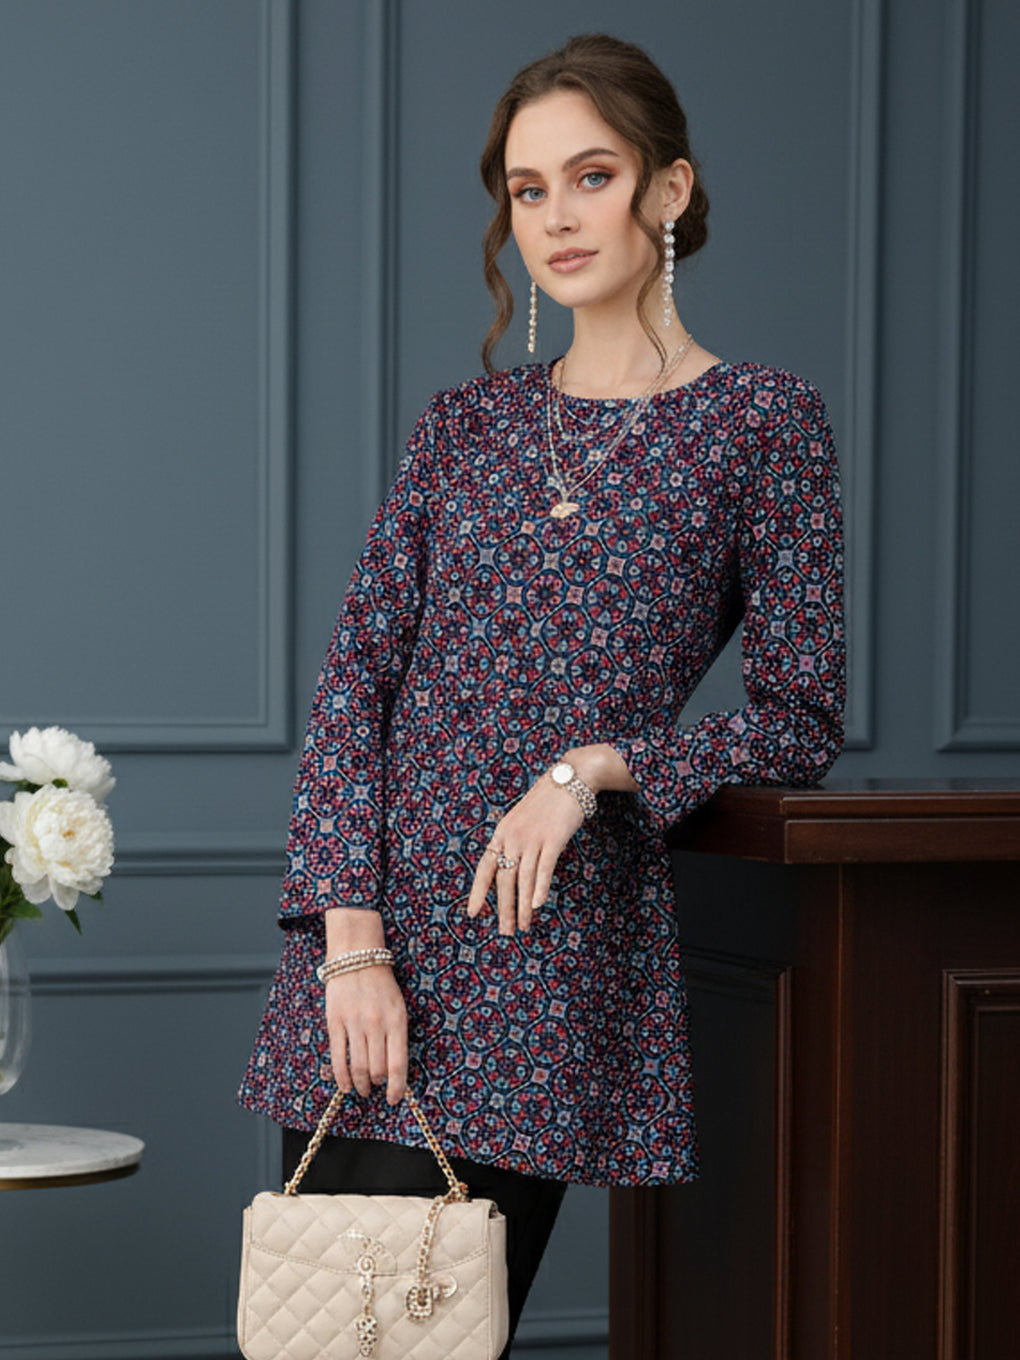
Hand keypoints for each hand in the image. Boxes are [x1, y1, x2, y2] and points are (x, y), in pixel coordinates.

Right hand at [325, 964, 407, 1105]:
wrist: (357, 958)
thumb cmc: (382, 986)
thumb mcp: (398, 1007)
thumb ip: (397, 1036)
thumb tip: (394, 1071)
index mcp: (396, 1020)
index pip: (398, 1063)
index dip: (397, 1087)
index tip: (394, 1099)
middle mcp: (376, 1023)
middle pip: (377, 1069)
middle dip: (377, 1084)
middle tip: (376, 1088)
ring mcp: (354, 1023)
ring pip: (357, 1066)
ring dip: (360, 1085)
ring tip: (362, 1091)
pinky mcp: (335, 1022)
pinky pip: (338, 1057)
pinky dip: (342, 1077)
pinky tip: (345, 1086)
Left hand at [467, 771, 583, 934]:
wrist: (571, 778)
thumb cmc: (548, 801)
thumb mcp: (523, 819)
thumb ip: (515, 842)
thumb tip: (511, 867)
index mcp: (502, 832)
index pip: (485, 867)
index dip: (478, 892)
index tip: (473, 913)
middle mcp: (513, 836)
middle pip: (504, 879)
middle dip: (504, 909)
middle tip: (505, 932)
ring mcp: (533, 837)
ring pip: (523, 879)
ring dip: (523, 906)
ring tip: (524, 927)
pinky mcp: (553, 838)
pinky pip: (544, 868)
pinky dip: (540, 888)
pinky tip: (539, 905)